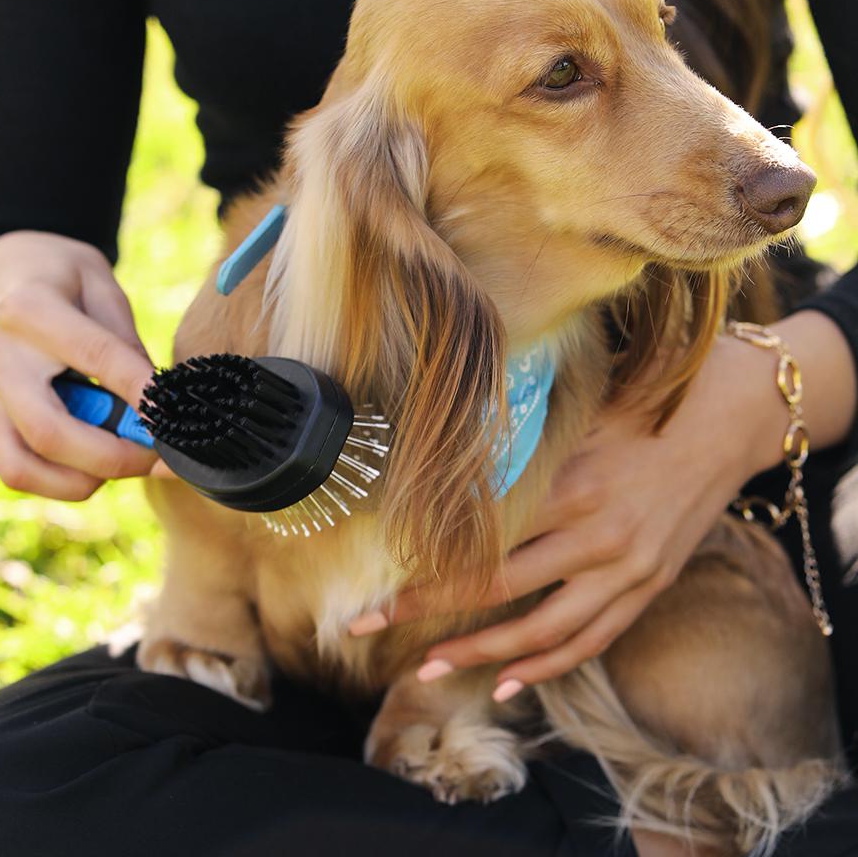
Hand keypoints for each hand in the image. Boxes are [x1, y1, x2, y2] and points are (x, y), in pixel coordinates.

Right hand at [0, 231, 156, 499]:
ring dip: (84, 480)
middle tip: (157, 459)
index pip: (96, 357)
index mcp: (31, 309)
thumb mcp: (100, 285)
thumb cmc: (61, 282)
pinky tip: (89, 460)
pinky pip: (15, 469)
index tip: (176, 419)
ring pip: (22, 468)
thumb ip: (125, 342)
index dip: (141, 393)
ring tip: (122, 462)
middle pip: (50, 432)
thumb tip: (156, 405)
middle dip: (114, 459)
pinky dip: (59, 478)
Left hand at [349, 331, 800, 699]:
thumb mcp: (577, 418)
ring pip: (542, 631)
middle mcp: (597, 538)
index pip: (481, 538)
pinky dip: (548, 667)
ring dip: (481, 654)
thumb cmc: (641, 409)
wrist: (723, 427)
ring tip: (427, 668)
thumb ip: (521, 448)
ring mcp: (625, 572)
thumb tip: (451, 464)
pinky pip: (592, 641)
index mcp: (570, 487)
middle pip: (497, 588)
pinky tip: (508, 684)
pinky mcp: (647, 589)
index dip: (426, 562)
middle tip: (370, 624)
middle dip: (427, 609)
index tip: (380, 576)